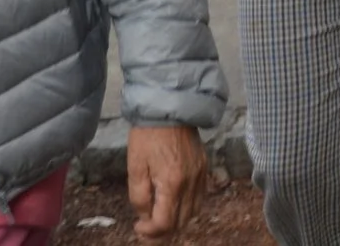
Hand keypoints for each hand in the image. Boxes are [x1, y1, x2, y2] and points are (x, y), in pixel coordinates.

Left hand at [128, 124, 209, 239]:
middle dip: (163, 231)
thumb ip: (139, 197)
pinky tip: (175, 202)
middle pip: (181, 222)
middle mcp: (190, 182)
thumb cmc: (147, 136)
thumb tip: (145, 216)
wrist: (168, 107)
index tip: (138, 226)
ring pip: (193, 212)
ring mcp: (200, 174)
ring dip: (177, 221)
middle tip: (147, 227)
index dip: (150, 232)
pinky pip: (200, 197)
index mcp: (172, 183)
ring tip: (160, 217)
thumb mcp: (135, 167)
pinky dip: (188, 207)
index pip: (165, 223)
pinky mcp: (204, 166)